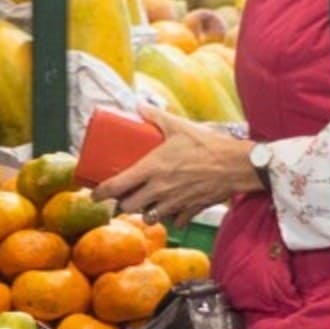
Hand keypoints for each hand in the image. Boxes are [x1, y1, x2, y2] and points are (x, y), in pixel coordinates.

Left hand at [94, 108, 263, 227]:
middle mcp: (159, 189)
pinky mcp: (190, 210)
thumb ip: (156, 117)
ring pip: (149, 217)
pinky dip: (171, 218)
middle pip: (128, 206)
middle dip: (122, 203)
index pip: (117, 186)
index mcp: (151, 169)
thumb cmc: (206, 144)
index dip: (100, 193)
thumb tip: (139, 106)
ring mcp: (174, 202)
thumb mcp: (178, 126)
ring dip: (144, 212)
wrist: (235, 165)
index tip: (94, 194)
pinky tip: (172, 209)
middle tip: (123, 196)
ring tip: (146, 203)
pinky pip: (175, 222)